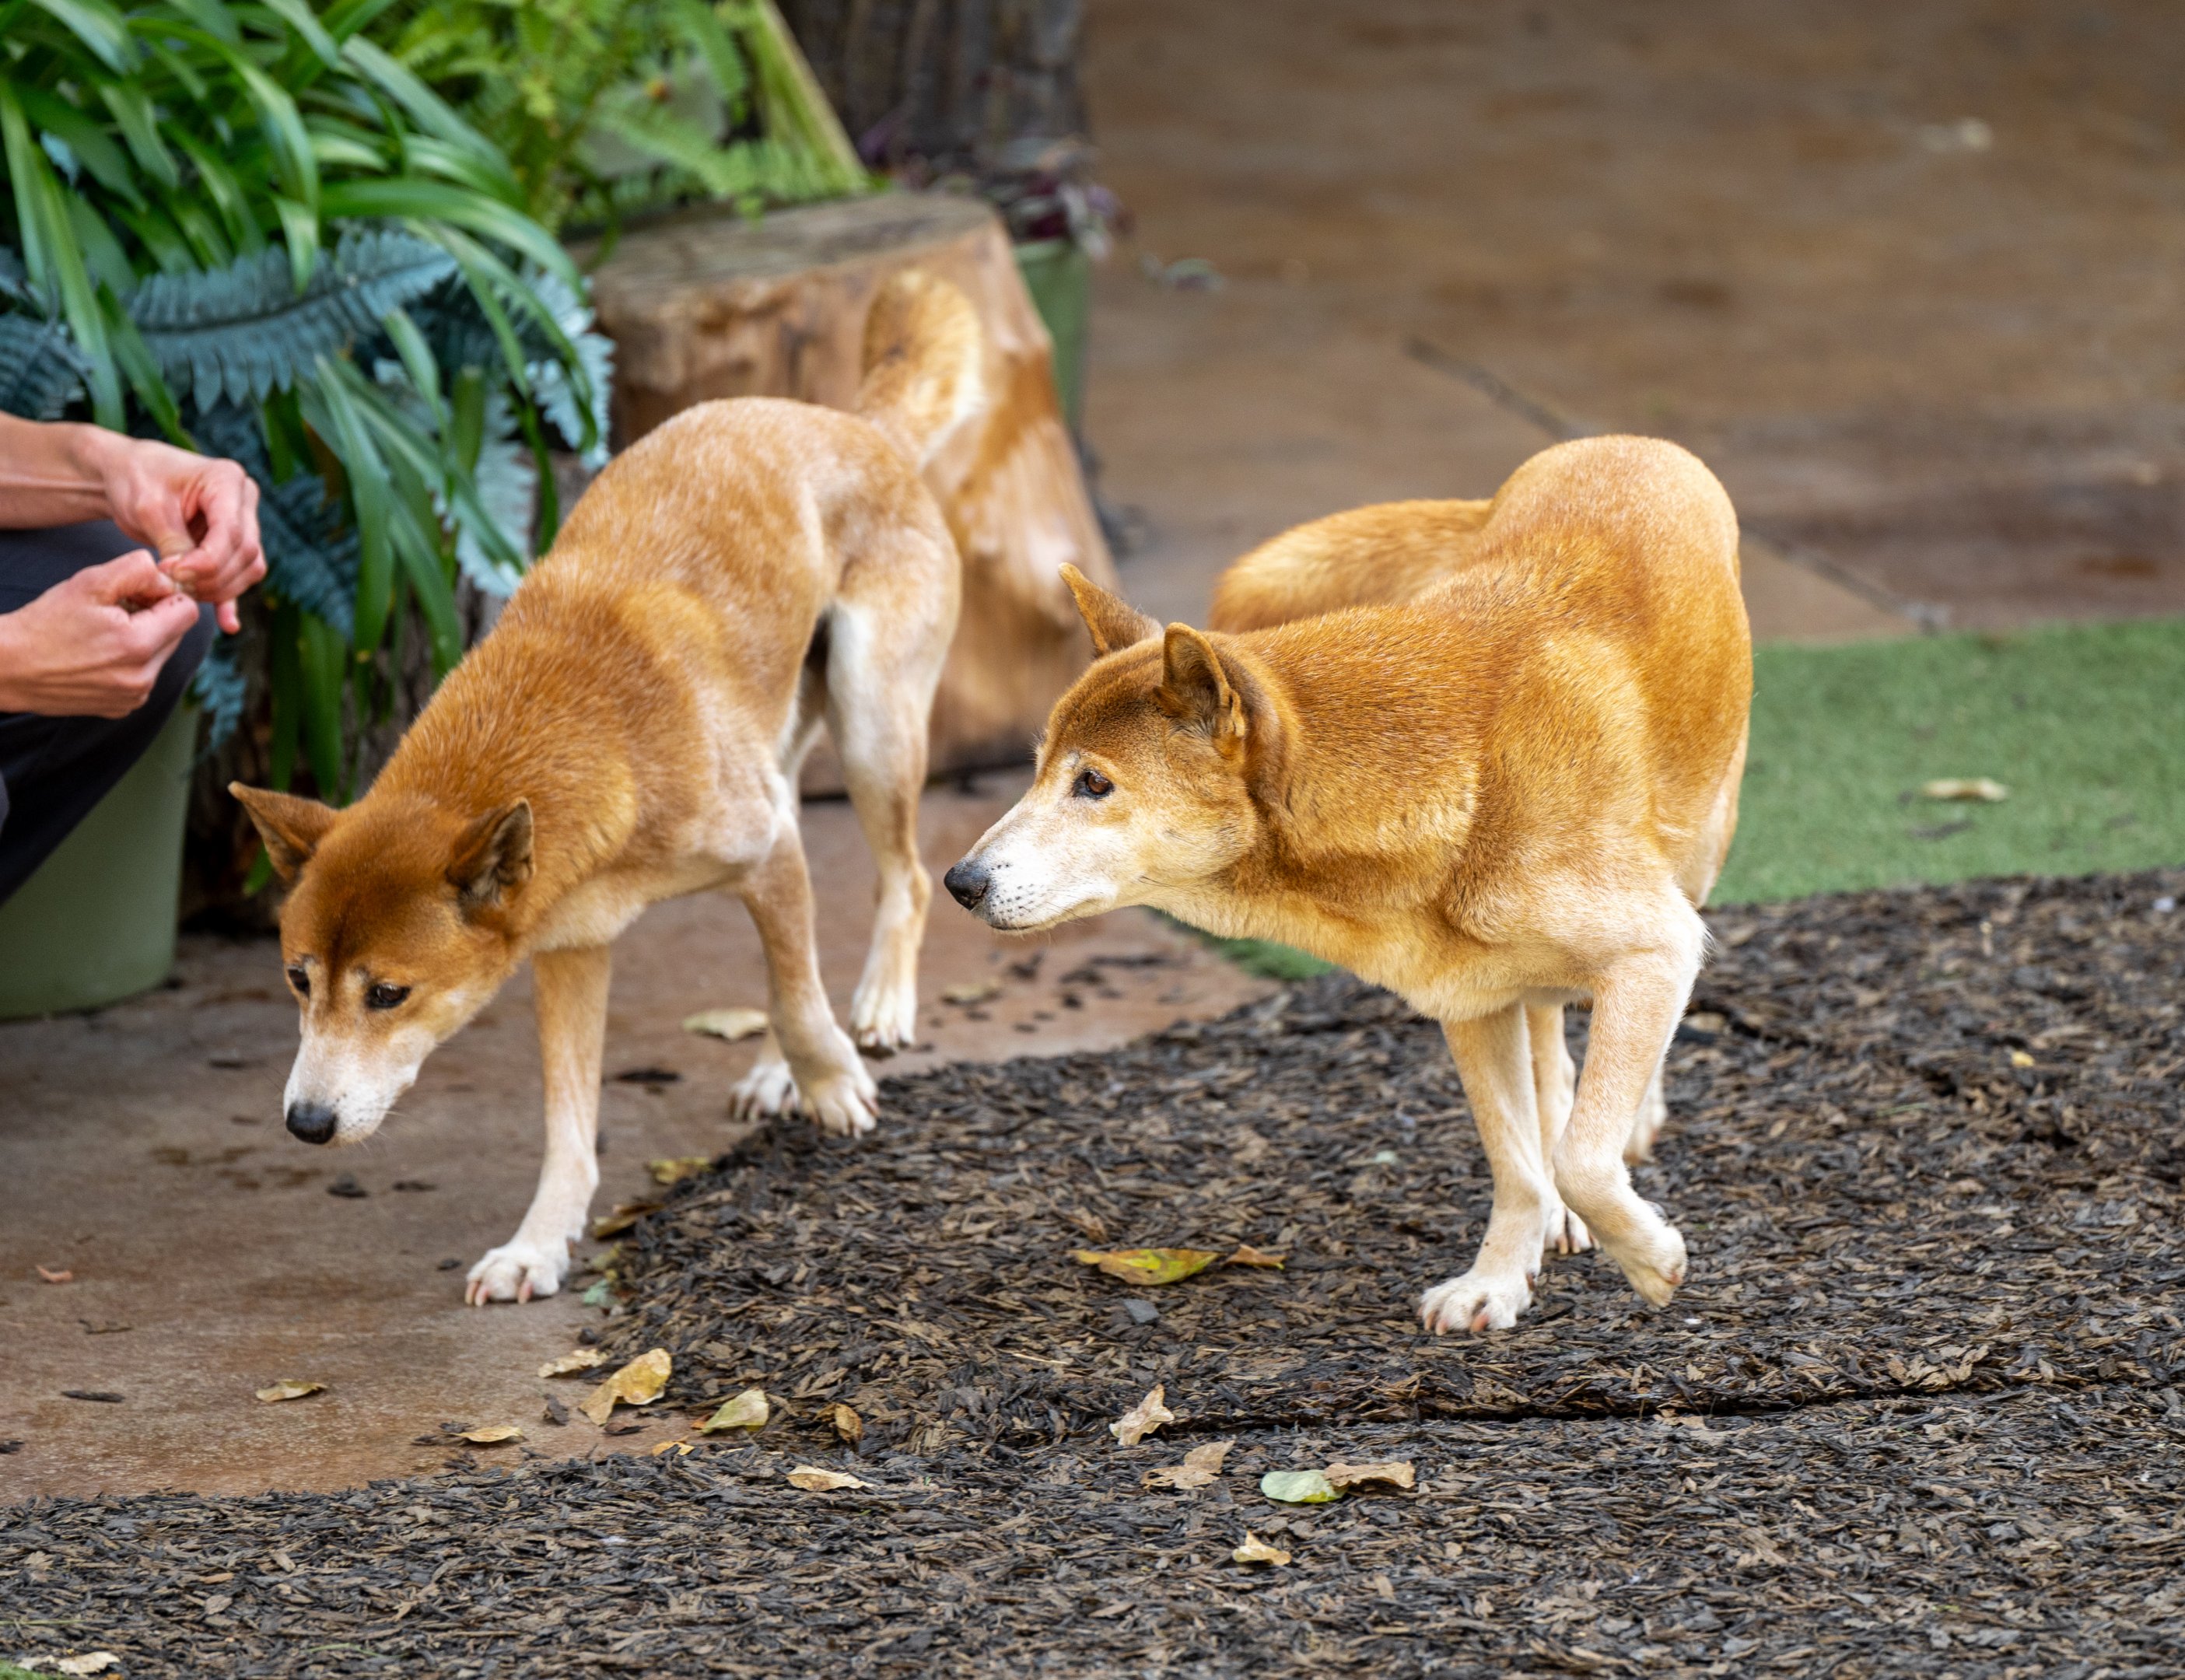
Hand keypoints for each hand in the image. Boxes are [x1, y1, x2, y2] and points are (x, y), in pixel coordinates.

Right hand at [0, 550, 203, 716]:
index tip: (135, 593)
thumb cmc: (45, 622)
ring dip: (142, 639)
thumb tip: (169, 579)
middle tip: (113, 611)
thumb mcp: (89, 583)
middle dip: (153, 617)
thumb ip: (137, 571)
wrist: (7, 666)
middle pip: (175, 634)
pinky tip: (97, 655)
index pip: (187, 611)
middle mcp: (142, 678)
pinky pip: (142, 677)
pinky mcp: (122, 708)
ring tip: (102, 633)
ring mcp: (133, 697)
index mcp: (138, 646)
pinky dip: (129, 663)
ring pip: (160, 656)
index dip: (163, 594)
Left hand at [92, 434, 264, 632]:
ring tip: (182, 592)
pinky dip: (231, 599)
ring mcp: (245, 521)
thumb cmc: (135, 480)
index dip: (206, 561)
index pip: (231, 532)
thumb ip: (172, 544)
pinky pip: (242, 574)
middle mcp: (244, 499)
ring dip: (218, 588)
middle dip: (211, 577)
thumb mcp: (148, 509)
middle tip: (174, 586)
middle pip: (245, 552)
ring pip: (249, 568)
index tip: (172, 573)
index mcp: (226, 479)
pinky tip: (228, 624)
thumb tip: (186, 578)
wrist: (127, 473)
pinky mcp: (234, 542)